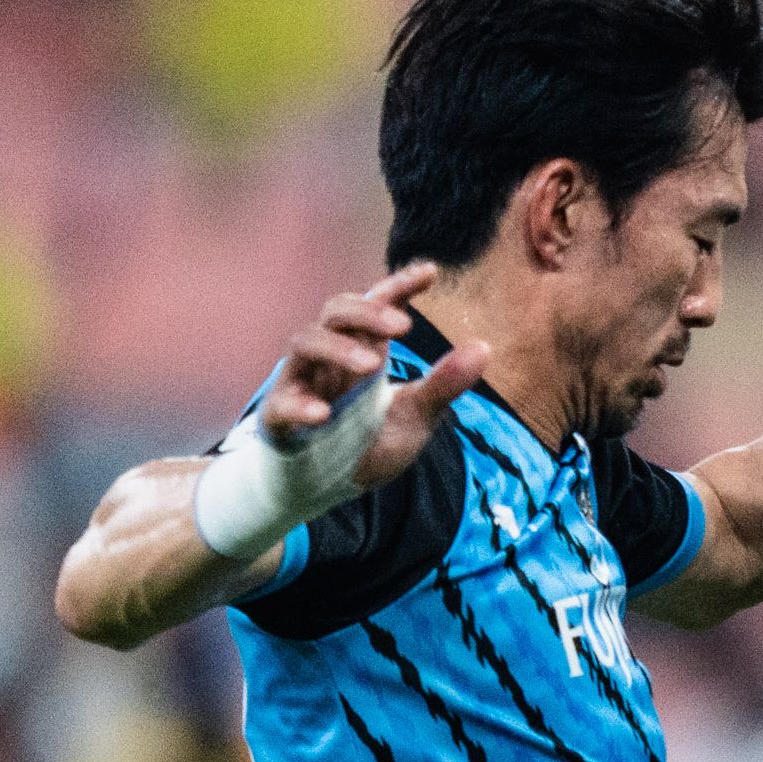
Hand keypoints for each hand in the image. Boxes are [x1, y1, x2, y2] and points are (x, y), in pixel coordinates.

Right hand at [270, 261, 484, 489]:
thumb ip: (443, 384)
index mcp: (365, 351)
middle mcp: (330, 358)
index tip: (431, 272)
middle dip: (367, 312)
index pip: (376, 304)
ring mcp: (301, 383)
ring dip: (337, 349)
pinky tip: (322, 414)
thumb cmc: (369, 443)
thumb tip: (484, 347)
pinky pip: (280, 403)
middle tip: (405, 327)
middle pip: (336, 310)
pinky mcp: (279, 417)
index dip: (399, 285)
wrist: (330, 490)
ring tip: (372, 367)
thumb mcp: (416, 416)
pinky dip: (299, 405)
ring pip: (304, 342)